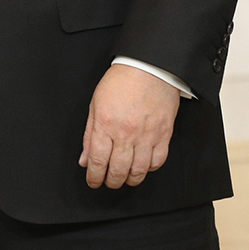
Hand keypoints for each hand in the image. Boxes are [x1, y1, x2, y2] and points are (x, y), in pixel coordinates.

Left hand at [79, 63, 179, 188]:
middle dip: (110, 182)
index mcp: (105, 124)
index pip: (97, 160)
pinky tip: (142, 167)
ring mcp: (147, 135)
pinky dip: (149, 169)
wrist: (149, 67)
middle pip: (117, 170)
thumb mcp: (95, 103)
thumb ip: (89, 134)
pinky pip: (157, 161)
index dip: (93, 176)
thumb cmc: (121, 81)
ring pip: (138, 171)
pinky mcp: (164, 134)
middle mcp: (126, 133)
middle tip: (107, 182)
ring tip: (124, 178)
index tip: (92, 181)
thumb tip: (84, 158)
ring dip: (129, 180)